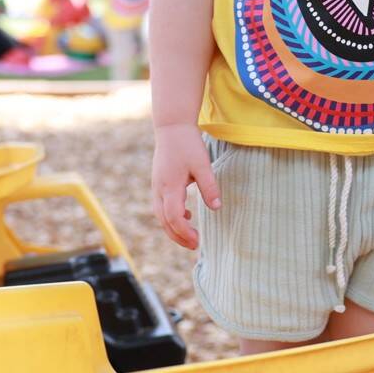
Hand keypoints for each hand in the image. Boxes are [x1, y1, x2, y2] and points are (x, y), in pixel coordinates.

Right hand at [150, 124, 219, 249]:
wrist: (172, 126)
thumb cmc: (188, 144)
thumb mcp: (203, 164)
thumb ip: (209, 187)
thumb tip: (216, 208)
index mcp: (169, 186)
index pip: (173, 217)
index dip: (184, 232)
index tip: (198, 241)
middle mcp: (159, 189)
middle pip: (164, 221)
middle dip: (178, 236)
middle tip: (195, 246)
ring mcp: (156, 186)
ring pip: (160, 215)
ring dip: (174, 228)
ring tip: (190, 236)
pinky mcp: (158, 182)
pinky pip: (161, 206)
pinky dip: (171, 216)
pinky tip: (186, 215)